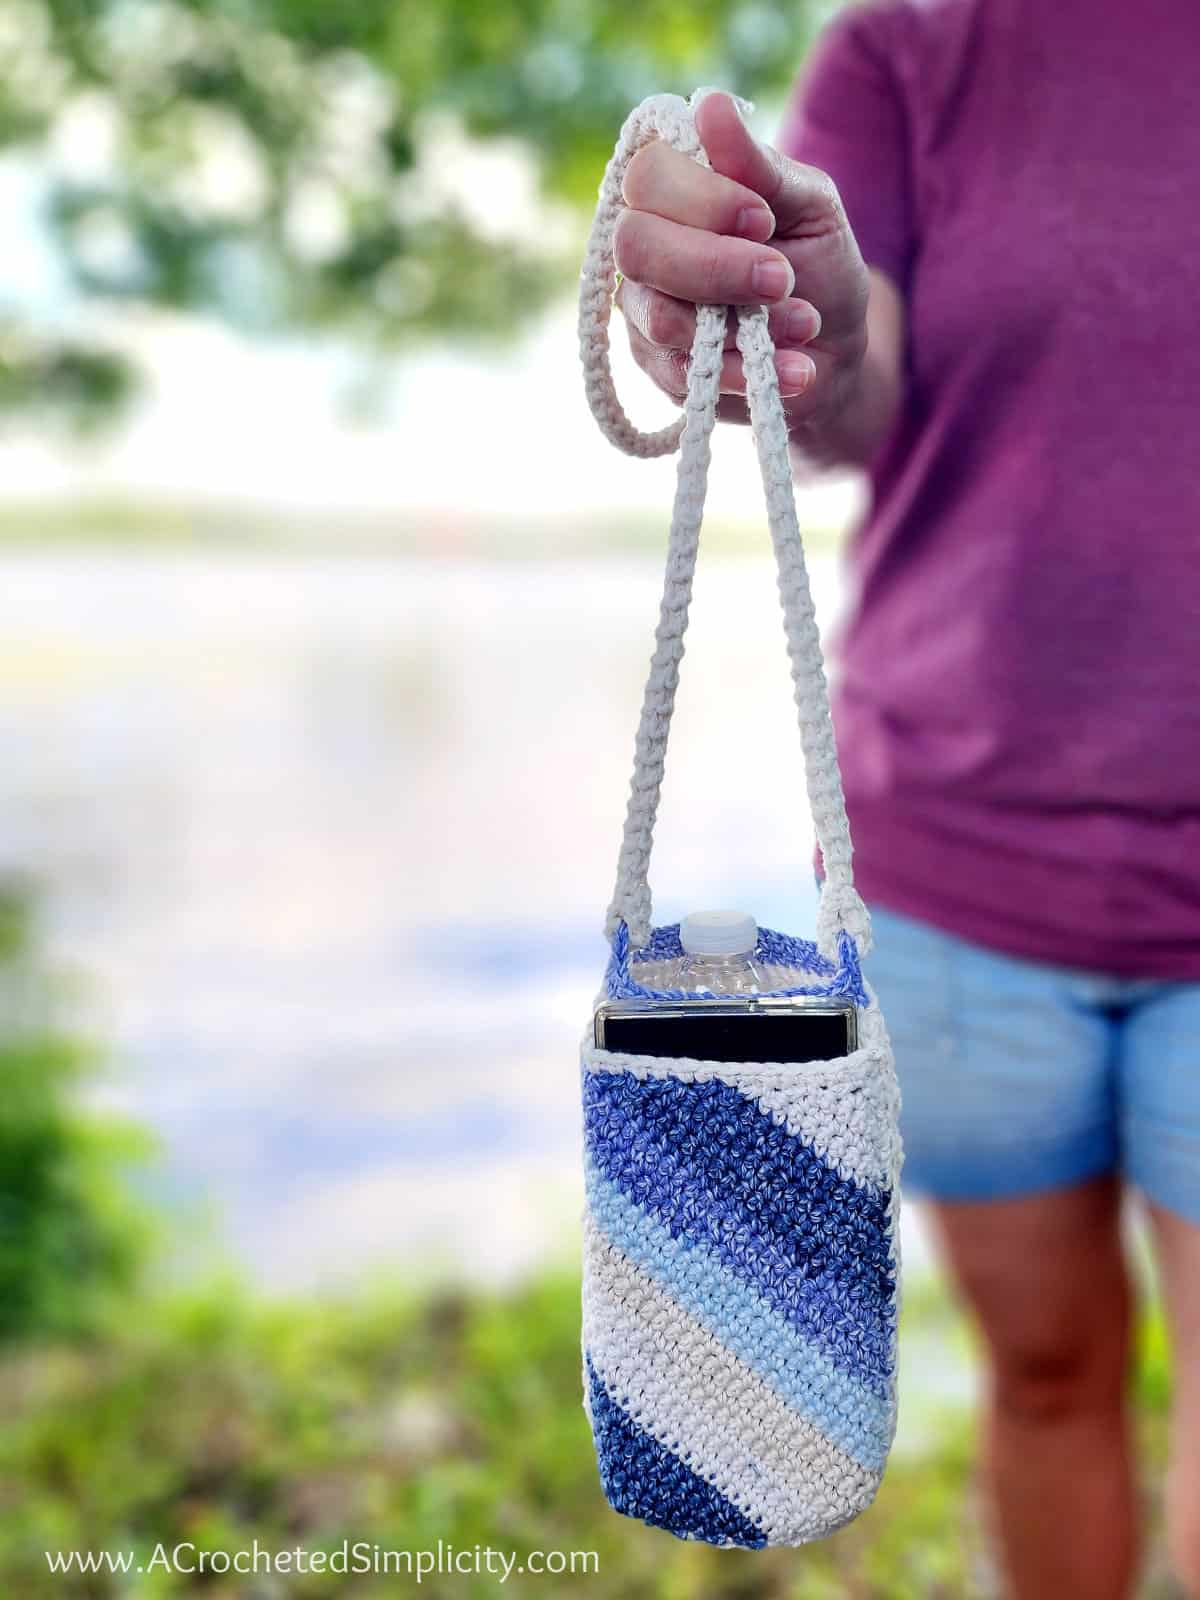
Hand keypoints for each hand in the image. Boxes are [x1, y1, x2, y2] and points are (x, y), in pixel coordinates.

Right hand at [614, 92, 869, 426]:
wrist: (834, 351)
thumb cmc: (817, 264)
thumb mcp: (810, 206)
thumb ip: (760, 166)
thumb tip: (709, 105)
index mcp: (674, 191)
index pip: (648, 176)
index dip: (703, 199)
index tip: (763, 219)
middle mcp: (645, 248)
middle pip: (636, 244)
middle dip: (715, 265)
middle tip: (781, 278)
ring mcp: (645, 313)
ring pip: (658, 316)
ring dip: (742, 324)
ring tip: (804, 324)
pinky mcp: (661, 372)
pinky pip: (686, 374)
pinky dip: (749, 372)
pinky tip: (796, 369)